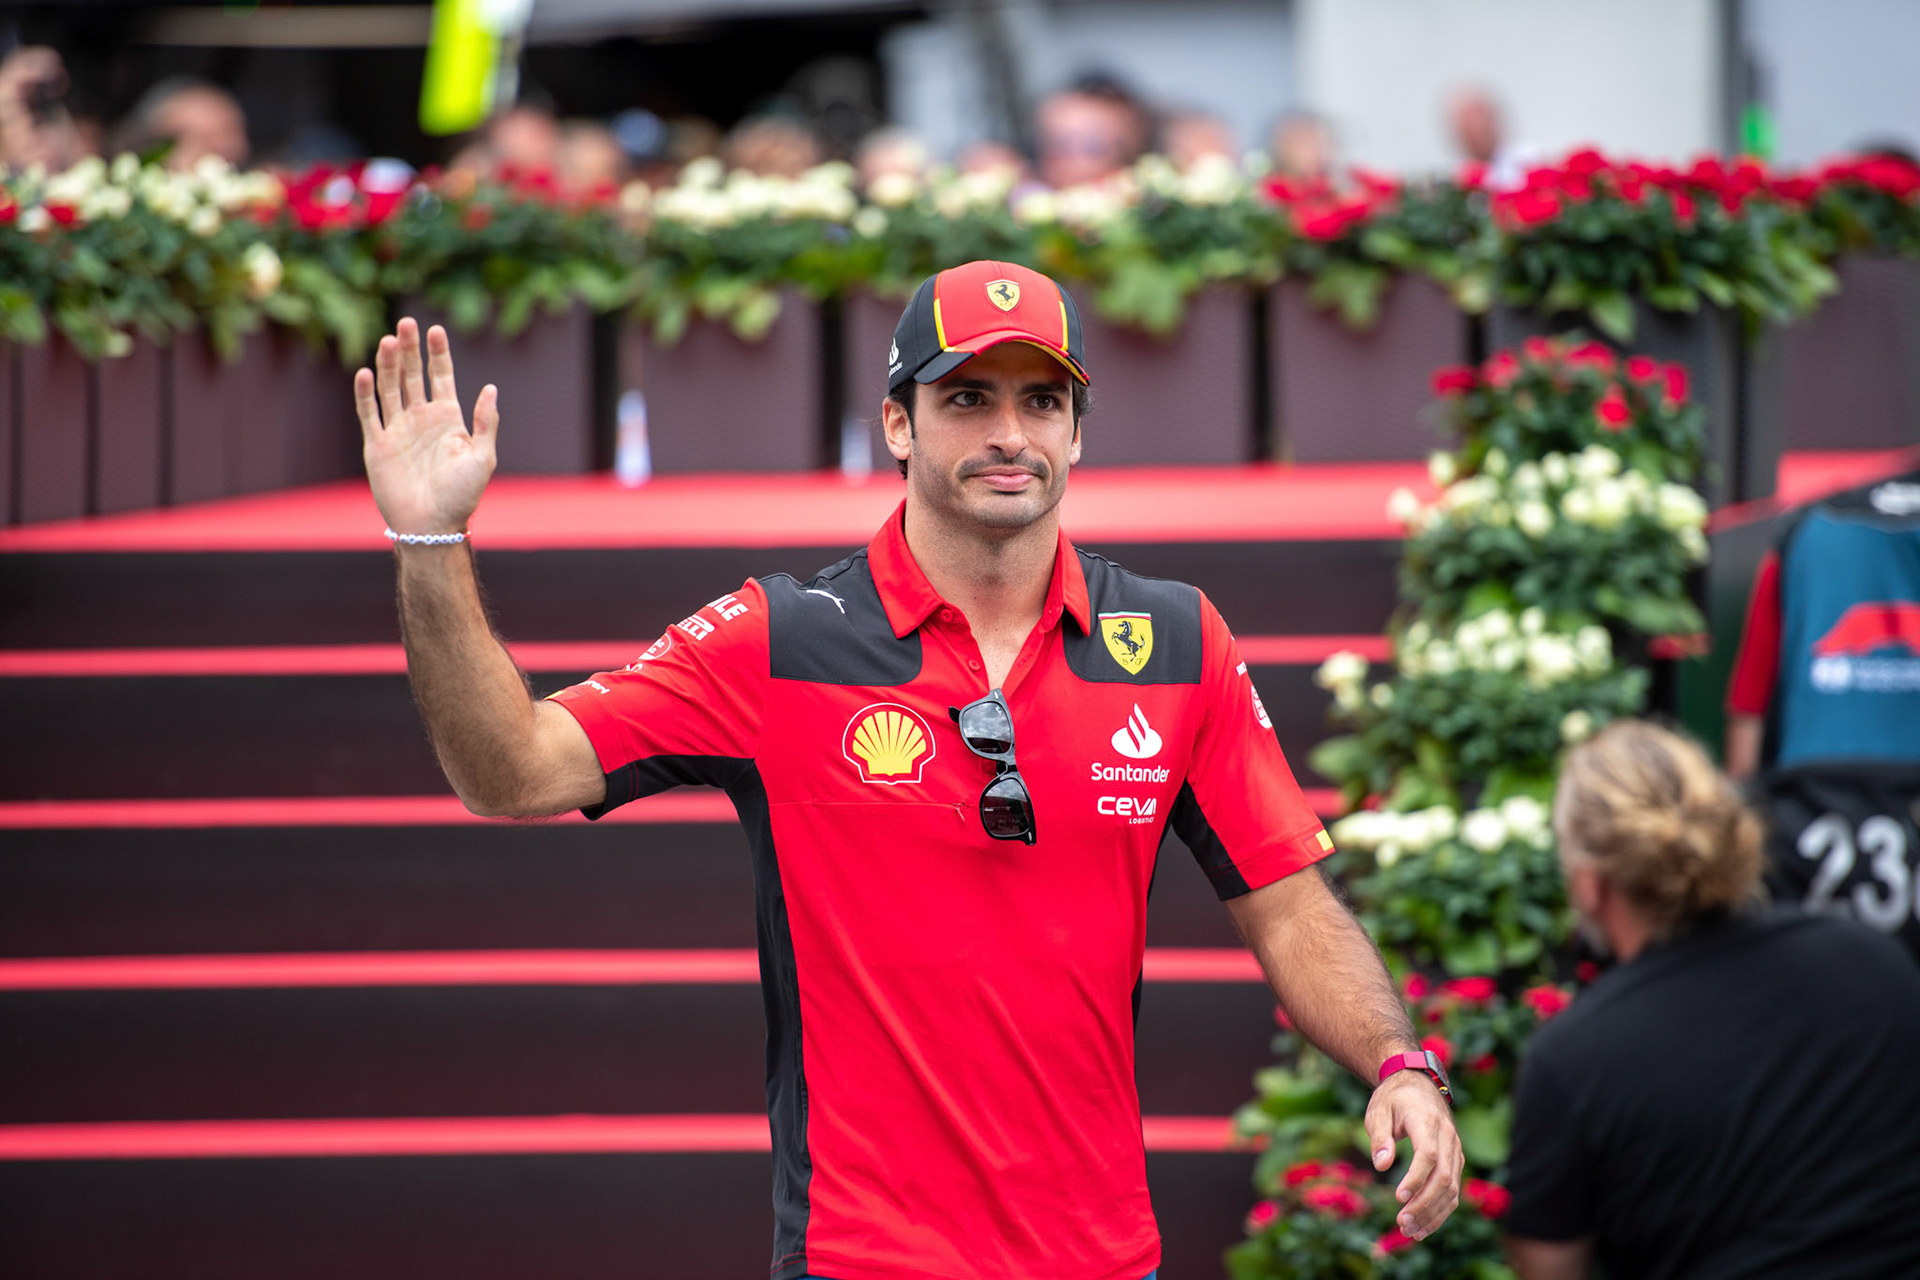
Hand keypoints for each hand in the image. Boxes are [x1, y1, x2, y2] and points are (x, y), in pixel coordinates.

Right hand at [355, 318, 497, 537]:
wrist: (433, 525)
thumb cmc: (463, 495)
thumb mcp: (482, 457)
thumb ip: (485, 422)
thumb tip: (490, 387)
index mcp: (448, 419)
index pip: (440, 376)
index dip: (437, 353)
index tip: (435, 329)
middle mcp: (421, 419)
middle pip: (413, 375)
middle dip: (410, 349)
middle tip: (406, 323)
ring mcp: (398, 430)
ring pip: (390, 388)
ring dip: (389, 364)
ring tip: (389, 340)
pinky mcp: (377, 444)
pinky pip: (369, 413)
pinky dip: (366, 393)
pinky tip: (366, 373)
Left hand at [1365, 1070, 1462, 1241]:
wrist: (1417, 1083)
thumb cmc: (1393, 1098)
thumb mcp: (1378, 1111)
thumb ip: (1380, 1137)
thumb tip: (1382, 1165)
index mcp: (1427, 1121)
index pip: (1429, 1154)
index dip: (1416, 1178)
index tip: (1398, 1198)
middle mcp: (1448, 1137)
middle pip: (1443, 1176)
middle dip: (1423, 1204)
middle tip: (1401, 1223)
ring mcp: (1455, 1150)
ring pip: (1452, 1188)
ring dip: (1432, 1213)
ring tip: (1410, 1232)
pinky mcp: (1456, 1161)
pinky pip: (1453, 1190)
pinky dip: (1440, 1211)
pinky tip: (1423, 1228)